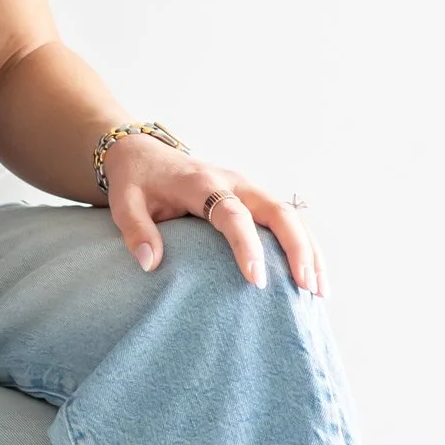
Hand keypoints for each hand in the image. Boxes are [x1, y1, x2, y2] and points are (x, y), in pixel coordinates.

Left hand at [103, 135, 323, 295]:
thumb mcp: (124, 202)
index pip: (232, 214)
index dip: (247, 246)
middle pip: (277, 210)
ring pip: (291, 215)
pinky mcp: (254, 198)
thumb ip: (135, 230)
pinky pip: (287, 220)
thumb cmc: (136, 181)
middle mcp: (233, 183)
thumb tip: (150, 263)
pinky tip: (314, 276)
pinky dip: (304, 245)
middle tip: (306, 287)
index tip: (256, 280)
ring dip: (310, 250)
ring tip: (320, 291)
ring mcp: (248, 189)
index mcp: (202, 183)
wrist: (143, 153)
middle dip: (296, 248)